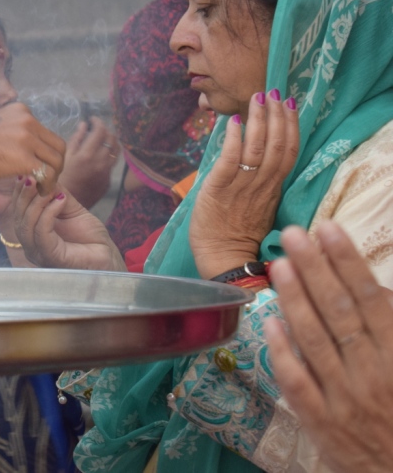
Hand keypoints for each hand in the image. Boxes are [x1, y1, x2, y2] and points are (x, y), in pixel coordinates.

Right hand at [0, 102, 65, 195]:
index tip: (38, 165)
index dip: (45, 152)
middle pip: (57, 145)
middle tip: (45, 179)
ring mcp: (27, 138)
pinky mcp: (25, 158)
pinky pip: (48, 174)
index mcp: (21, 111)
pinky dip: (47, 186)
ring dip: (53, 177)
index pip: (46, 133)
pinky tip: (40, 191)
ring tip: (42, 188)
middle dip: (55, 164)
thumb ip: (9, 132)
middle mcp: (28, 120)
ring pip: (57, 160)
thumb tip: (17, 144)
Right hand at [11, 180, 124, 270]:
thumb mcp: (72, 209)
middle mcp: (31, 245)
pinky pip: (42, 233)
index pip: (18, 211)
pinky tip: (60, 200)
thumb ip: (58, 194)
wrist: (107, 256)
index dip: (20, 193)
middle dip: (24, 195)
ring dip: (34, 203)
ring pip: (26, 226)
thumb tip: (46, 176)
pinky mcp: (51, 257)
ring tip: (45, 187)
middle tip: (32, 176)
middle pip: (19, 218)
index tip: (25, 174)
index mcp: (33, 233)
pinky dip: (48, 214)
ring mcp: (39, 253)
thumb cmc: (90, 238)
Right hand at [58, 117, 118, 206]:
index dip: (98, 122)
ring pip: (116, 150)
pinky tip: (99, 155)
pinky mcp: (109, 179)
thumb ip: (76, 139)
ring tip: (102, 140)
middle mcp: (100, 162)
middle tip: (97, 129)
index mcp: (87, 154)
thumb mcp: (64, 157)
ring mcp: (106, 171)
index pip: (100, 131)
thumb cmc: (60, 179)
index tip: (92, 120)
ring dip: (111, 141)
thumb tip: (84, 125)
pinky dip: (108, 154)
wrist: (67, 204)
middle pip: (112, 138)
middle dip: (105, 130)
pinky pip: (112, 162)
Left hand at [190, 89, 298, 278]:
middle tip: (274, 92)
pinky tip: (234, 123)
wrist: (223, 261)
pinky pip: (229, 161)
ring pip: (258, 148)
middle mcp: (261, 185)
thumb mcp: (257, 207)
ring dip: (258, 120)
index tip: (289, 104)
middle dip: (276, 115)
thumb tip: (251, 157)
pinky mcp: (217, 190)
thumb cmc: (235, 236)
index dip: (290, 126)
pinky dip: (233, 140)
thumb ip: (258, 184)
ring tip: (258, 98)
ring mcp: (240, 187)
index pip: (288, 152)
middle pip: (277, 145)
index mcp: (272, 189)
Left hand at [265, 223, 392, 472]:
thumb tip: (379, 288)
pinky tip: (268, 321)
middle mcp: (372, 372)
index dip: (347, 262)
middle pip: (339, 311)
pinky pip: (297, 381)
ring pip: (314, 341)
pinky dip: (283, 351)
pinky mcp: (321, 421)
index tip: (328, 228)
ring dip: (295, 299)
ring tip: (279, 264)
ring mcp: (343, 397)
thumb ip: (392, 328)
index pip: (370, 299)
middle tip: (293, 234)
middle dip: (316, 269)